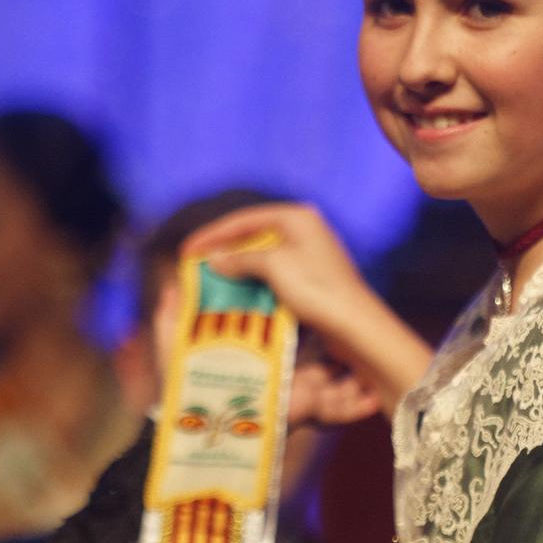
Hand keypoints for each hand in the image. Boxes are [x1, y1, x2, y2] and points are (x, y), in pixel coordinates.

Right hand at [183, 204, 433, 409]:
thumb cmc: (316, 289)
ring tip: (212, 279)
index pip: (244, 219)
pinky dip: (255, 281)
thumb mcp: (274, 267)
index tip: (187, 251)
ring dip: (238, 267)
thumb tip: (214, 259)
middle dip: (224, 250)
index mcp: (297, 217)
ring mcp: (311, 253)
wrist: (355, 326)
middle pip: (254, 236)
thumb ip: (241, 258)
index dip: (212, 235)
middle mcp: (305, 229)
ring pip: (264, 256)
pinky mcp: (313, 277)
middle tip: (196, 264)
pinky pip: (275, 273)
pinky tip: (239, 293)